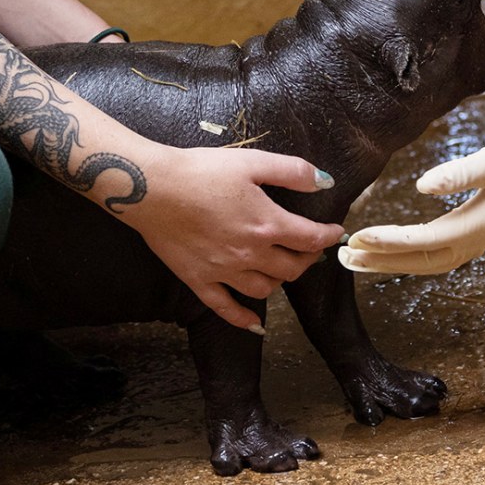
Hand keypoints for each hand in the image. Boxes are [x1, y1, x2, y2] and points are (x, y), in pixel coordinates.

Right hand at [127, 146, 345, 333]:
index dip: (327, 235)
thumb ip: (292, 171)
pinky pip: (225, 308)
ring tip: (281, 270)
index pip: (310, 238)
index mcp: (268, 224)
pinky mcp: (199, 281)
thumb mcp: (252, 162)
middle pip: (291, 268)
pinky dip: (243, 318)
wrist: (152, 188)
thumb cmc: (201, 171)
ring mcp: (224, 272)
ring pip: (264, 290)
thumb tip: (324, 181)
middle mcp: (251, 254)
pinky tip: (254, 323)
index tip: (333, 232)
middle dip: (307, 259)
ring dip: (280, 282)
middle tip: (308, 249)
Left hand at [338, 98, 484, 274]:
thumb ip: (461, 174)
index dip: (389, 242)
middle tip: (342, 258)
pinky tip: (395, 248)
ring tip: (359, 258)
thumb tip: (422, 186)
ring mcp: (482, 236)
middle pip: (422, 260)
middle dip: (382, 261)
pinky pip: (440, 249)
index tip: (357, 237)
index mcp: (481, 224)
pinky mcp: (482, 227)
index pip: (424, 240)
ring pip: (430, 258)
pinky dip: (413, 252)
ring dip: (393, 260)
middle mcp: (479, 238)